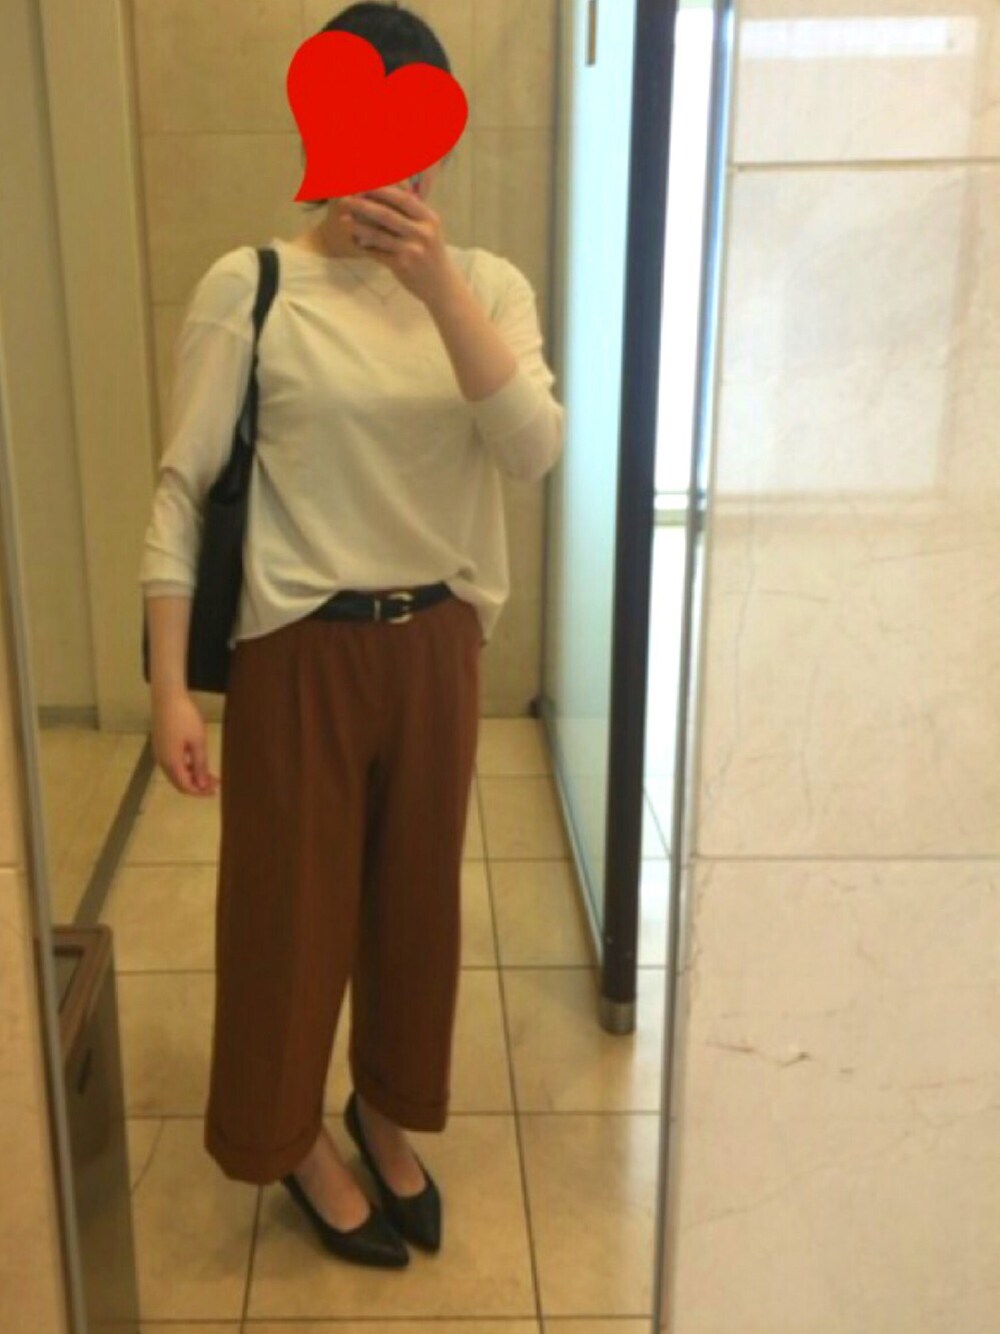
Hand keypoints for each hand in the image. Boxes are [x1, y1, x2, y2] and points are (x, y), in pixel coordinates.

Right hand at [151, 688, 219, 795]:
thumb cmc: (185, 718)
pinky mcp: (160, 745)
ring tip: (209, 774)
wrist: (167, 697)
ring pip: (176, 773)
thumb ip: (200, 765)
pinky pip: (172, 763)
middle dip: (197, 785)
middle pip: (179, 782)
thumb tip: (202, 785)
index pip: (185, 786)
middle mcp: (162, 761)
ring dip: (192, 776)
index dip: (200, 792)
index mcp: (171, 762)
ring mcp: (159, 753)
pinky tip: (196, 762)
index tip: (215, 791)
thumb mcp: (197, 741)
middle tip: (215, 783)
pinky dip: (185, 767)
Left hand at [338, 184, 460, 307]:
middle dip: (362, 206)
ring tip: (343, 220)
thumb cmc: (431, 252)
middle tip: (345, 200)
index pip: (402, 198)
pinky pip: (377, 253)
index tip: (363, 185)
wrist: (441, 284)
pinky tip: (355, 241)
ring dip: (358, 226)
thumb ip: (410, 213)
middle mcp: (422, 232)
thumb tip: (381, 194)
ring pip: (378, 235)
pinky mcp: (402, 265)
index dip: (380, 190)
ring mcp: (412, 250)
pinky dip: (364, 246)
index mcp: (429, 218)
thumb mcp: (428, 229)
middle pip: (386, 215)